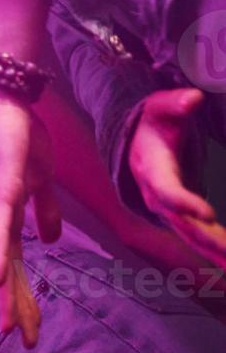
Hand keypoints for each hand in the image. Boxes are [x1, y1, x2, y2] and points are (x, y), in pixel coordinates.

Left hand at [0, 86, 55, 347]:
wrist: (5, 104)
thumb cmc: (20, 140)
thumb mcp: (40, 182)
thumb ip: (45, 211)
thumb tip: (51, 241)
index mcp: (7, 219)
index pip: (16, 267)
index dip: (21, 297)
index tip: (27, 329)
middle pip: (7, 272)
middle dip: (17, 308)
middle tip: (24, 342)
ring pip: (2, 258)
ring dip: (6, 292)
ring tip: (9, 326)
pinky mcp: (3, 189)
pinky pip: (0, 228)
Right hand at [129, 88, 225, 265]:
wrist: (136, 142)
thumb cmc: (152, 122)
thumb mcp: (160, 108)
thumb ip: (175, 104)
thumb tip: (192, 100)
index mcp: (151, 169)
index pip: (165, 190)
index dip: (184, 203)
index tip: (209, 214)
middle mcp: (155, 195)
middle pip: (181, 223)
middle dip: (207, 240)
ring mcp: (167, 209)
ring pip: (192, 236)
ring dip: (216, 252)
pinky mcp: (180, 215)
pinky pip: (198, 236)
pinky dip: (216, 250)